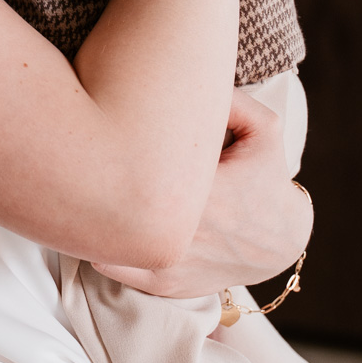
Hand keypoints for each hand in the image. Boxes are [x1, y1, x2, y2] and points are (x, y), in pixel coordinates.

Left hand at [93, 90, 311, 296]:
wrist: (281, 241)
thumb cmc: (265, 179)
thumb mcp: (263, 131)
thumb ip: (231, 100)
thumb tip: (188, 77)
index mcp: (204, 192)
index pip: (137, 166)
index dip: (111, 148)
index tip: (99, 134)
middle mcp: (184, 233)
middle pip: (113, 205)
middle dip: (92, 179)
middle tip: (80, 155)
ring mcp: (170, 263)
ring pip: (107, 239)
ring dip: (94, 216)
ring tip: (88, 189)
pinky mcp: (163, 285)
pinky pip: (111, 265)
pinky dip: (103, 244)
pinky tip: (104, 220)